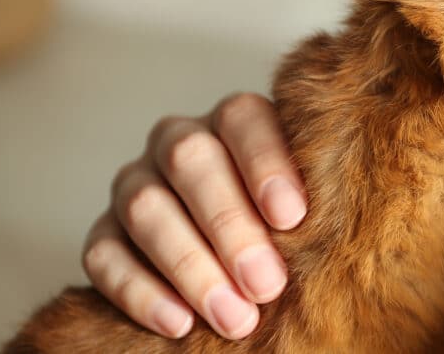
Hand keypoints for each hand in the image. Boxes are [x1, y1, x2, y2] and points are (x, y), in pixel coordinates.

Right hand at [81, 93, 307, 339]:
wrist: (235, 255)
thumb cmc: (286, 225)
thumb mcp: (304, 206)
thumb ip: (318, 204)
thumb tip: (339, 236)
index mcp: (234, 121)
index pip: (242, 119)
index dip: (265, 163)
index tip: (292, 216)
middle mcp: (178, 141)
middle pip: (189, 160)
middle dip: (229, 224)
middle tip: (267, 283)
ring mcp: (134, 184)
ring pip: (145, 208)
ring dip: (190, 266)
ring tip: (235, 316)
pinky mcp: (105, 233)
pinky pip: (104, 255)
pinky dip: (140, 291)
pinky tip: (180, 324)